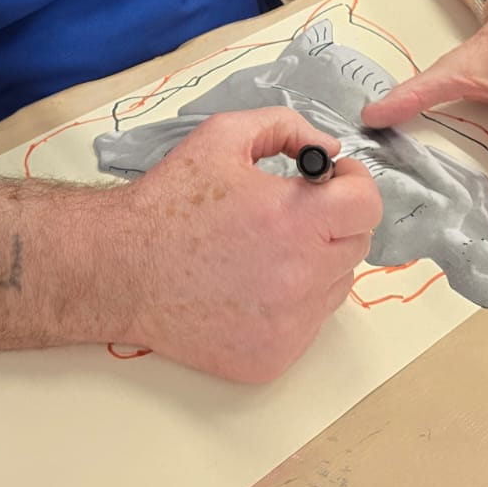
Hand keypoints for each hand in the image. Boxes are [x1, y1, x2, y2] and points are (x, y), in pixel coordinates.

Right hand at [119, 108, 382, 382]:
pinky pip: (307, 326)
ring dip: (316, 265)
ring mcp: (289, 325)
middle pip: (356, 246)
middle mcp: (301, 277)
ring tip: (266, 252)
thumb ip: (287, 127)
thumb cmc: (168, 202)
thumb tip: (329, 149)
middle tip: (293, 215)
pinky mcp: (272, 358)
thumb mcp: (223, 136)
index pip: (368, 206)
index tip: (332, 183)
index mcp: (295, 219)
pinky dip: (291, 305)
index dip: (353, 187)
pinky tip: (251, 286)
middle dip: (333, 222)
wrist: (119, 270)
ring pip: (335, 287)